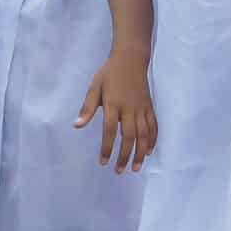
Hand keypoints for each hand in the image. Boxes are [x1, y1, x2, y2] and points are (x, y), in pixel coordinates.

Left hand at [75, 52, 157, 171]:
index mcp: (113, 104)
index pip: (110, 131)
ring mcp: (142, 109)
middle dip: (125, 156)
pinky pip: (154, 126)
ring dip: (141, 153)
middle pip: (129, 137)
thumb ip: (87, 108)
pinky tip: (149, 151)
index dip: (107, 148)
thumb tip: (77, 125)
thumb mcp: (94, 88)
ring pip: (144, 135)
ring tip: (136, 168)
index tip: (103, 162)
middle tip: (119, 171)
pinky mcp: (149, 107)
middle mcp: (130, 109)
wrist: (130, 59)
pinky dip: (153, 140)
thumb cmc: (109, 74)